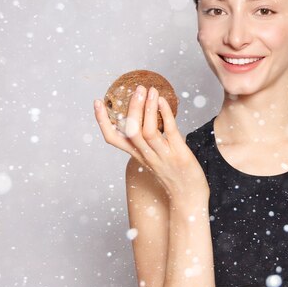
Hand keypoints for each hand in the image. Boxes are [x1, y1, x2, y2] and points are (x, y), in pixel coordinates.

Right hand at [93, 85, 208, 199]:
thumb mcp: (155, 158)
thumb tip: (149, 116)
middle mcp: (146, 156)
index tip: (97, 102)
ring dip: (148, 109)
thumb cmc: (174, 175)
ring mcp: (162, 156)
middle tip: (137, 88)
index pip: (112, 138)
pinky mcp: (179, 155)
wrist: (189, 197)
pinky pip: (169, 132)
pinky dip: (165, 115)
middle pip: (131, 131)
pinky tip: (163, 101)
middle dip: (132, 108)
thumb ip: (149, 141)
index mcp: (137, 155)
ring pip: (147, 131)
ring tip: (151, 91)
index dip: (102, 121)